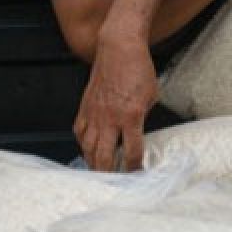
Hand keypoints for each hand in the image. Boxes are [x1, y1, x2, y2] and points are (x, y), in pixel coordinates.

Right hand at [74, 29, 157, 170]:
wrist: (119, 48)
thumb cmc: (138, 68)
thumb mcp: (152, 95)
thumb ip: (144, 116)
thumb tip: (137, 132)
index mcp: (131, 116)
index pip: (132, 152)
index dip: (135, 167)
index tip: (137, 174)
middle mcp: (110, 118)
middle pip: (104, 156)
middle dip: (109, 174)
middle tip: (114, 183)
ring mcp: (95, 113)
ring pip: (88, 148)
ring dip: (93, 163)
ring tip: (99, 172)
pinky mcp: (85, 107)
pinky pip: (80, 132)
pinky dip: (83, 144)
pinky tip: (88, 150)